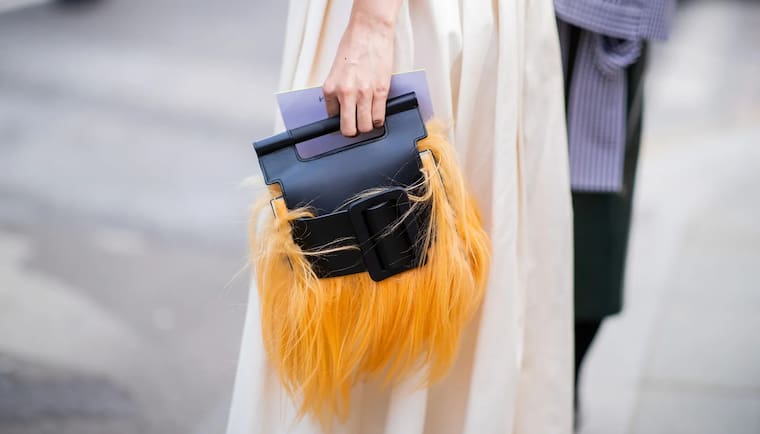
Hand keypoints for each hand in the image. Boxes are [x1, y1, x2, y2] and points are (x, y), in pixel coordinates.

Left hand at [322, 12, 394, 136]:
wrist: (369, 31)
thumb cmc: (353, 45)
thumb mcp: (336, 70)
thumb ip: (338, 89)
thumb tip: (341, 108)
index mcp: (331, 88)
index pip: (332, 118)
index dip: (340, 121)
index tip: (344, 121)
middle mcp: (346, 93)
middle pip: (349, 129)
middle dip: (353, 131)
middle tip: (356, 127)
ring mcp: (364, 94)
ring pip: (366, 127)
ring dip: (367, 126)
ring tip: (368, 119)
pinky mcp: (380, 91)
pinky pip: (379, 117)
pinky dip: (379, 120)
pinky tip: (377, 114)